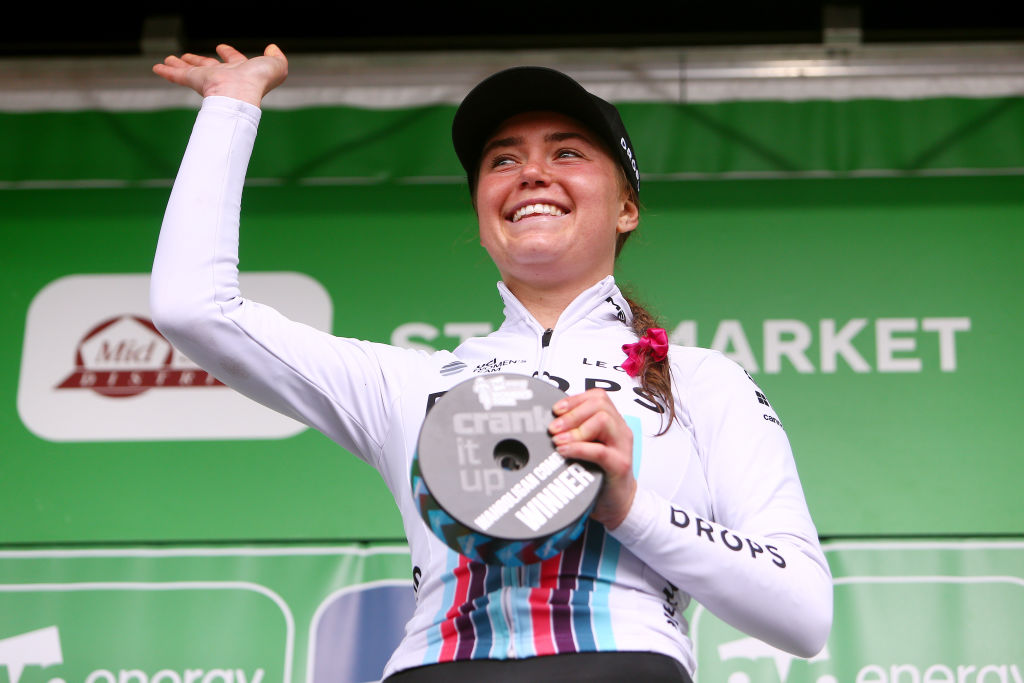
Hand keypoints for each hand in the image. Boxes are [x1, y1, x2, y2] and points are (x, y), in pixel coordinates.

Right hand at [152, 43, 287, 106]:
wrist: (241, 94)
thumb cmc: (259, 81)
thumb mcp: (275, 67)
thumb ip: (277, 58)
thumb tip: (272, 48)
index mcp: (242, 72)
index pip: (233, 61)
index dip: (229, 54)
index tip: (221, 47)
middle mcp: (224, 77)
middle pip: (207, 66)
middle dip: (198, 60)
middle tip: (187, 56)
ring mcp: (209, 80)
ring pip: (190, 70)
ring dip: (180, 65)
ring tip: (168, 60)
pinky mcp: (195, 82)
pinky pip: (178, 76)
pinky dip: (167, 72)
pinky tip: (157, 68)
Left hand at [548, 389, 636, 529]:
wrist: (617, 503)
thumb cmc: (600, 474)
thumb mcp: (587, 447)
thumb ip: (575, 432)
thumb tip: (550, 422)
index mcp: (614, 422)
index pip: (597, 397)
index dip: (574, 400)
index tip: (555, 410)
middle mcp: (620, 431)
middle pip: (599, 404)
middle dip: (572, 413)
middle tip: (553, 428)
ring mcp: (622, 447)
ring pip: (602, 420)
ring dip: (575, 429)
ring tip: (559, 440)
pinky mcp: (620, 466)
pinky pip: (600, 450)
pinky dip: (578, 448)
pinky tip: (564, 451)